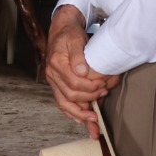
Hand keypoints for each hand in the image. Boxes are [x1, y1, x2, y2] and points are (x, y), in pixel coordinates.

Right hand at [44, 5, 116, 138]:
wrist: (61, 30)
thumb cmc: (69, 34)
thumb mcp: (75, 39)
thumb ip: (77, 55)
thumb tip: (82, 71)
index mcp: (56, 64)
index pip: (73, 83)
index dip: (90, 88)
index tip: (103, 86)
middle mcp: (52, 75)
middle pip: (70, 96)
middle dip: (88, 101)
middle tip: (103, 98)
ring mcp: (54, 81)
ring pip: (64, 104)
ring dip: (80, 115)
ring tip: (93, 125)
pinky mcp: (58, 85)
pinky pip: (62, 103)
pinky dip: (72, 113)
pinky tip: (81, 120)